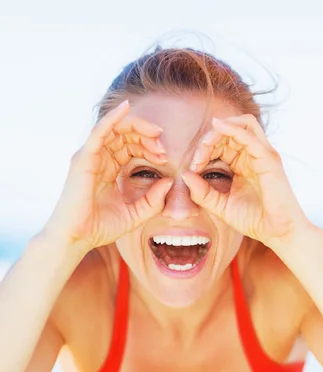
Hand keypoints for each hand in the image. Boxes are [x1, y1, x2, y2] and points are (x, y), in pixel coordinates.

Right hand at [45, 100, 172, 251]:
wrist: (78, 238)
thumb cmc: (101, 227)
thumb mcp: (137, 213)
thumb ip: (154, 200)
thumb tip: (170, 182)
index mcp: (110, 168)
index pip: (131, 146)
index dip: (149, 147)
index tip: (165, 157)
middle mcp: (99, 159)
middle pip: (125, 134)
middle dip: (147, 136)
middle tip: (162, 147)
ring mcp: (90, 157)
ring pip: (115, 129)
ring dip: (138, 128)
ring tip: (155, 135)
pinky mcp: (84, 158)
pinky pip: (99, 131)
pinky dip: (112, 118)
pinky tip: (126, 108)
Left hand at [182, 115, 311, 247]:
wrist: (278, 233)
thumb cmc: (254, 220)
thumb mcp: (220, 206)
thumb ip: (202, 192)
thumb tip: (185, 174)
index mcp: (244, 164)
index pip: (223, 142)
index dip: (205, 149)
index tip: (193, 168)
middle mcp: (255, 155)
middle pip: (230, 130)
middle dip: (209, 140)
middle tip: (197, 159)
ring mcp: (263, 154)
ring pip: (241, 124)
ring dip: (219, 131)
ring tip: (205, 145)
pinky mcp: (268, 158)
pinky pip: (248, 134)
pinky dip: (231, 127)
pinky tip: (216, 127)